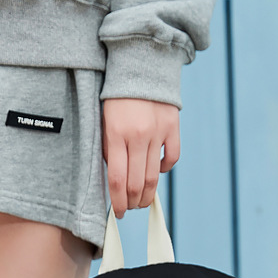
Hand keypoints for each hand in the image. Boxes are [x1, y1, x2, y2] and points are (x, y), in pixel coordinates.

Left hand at [101, 98, 179, 218]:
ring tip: (142, 200)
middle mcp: (138, 135)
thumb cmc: (116, 98)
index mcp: (116, 134)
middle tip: (130, 208)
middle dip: (132, 202)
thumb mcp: (104, 123)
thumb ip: (110, 151)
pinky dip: (164, 171)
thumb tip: (116, 181)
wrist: (140, 64)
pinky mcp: (173, 126)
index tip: (118, 213)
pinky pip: (172, 158)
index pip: (118, 180)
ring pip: (154, 176)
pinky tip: (156, 173)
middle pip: (137, 183)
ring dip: (147, 194)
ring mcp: (158, 131)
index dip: (118, 202)